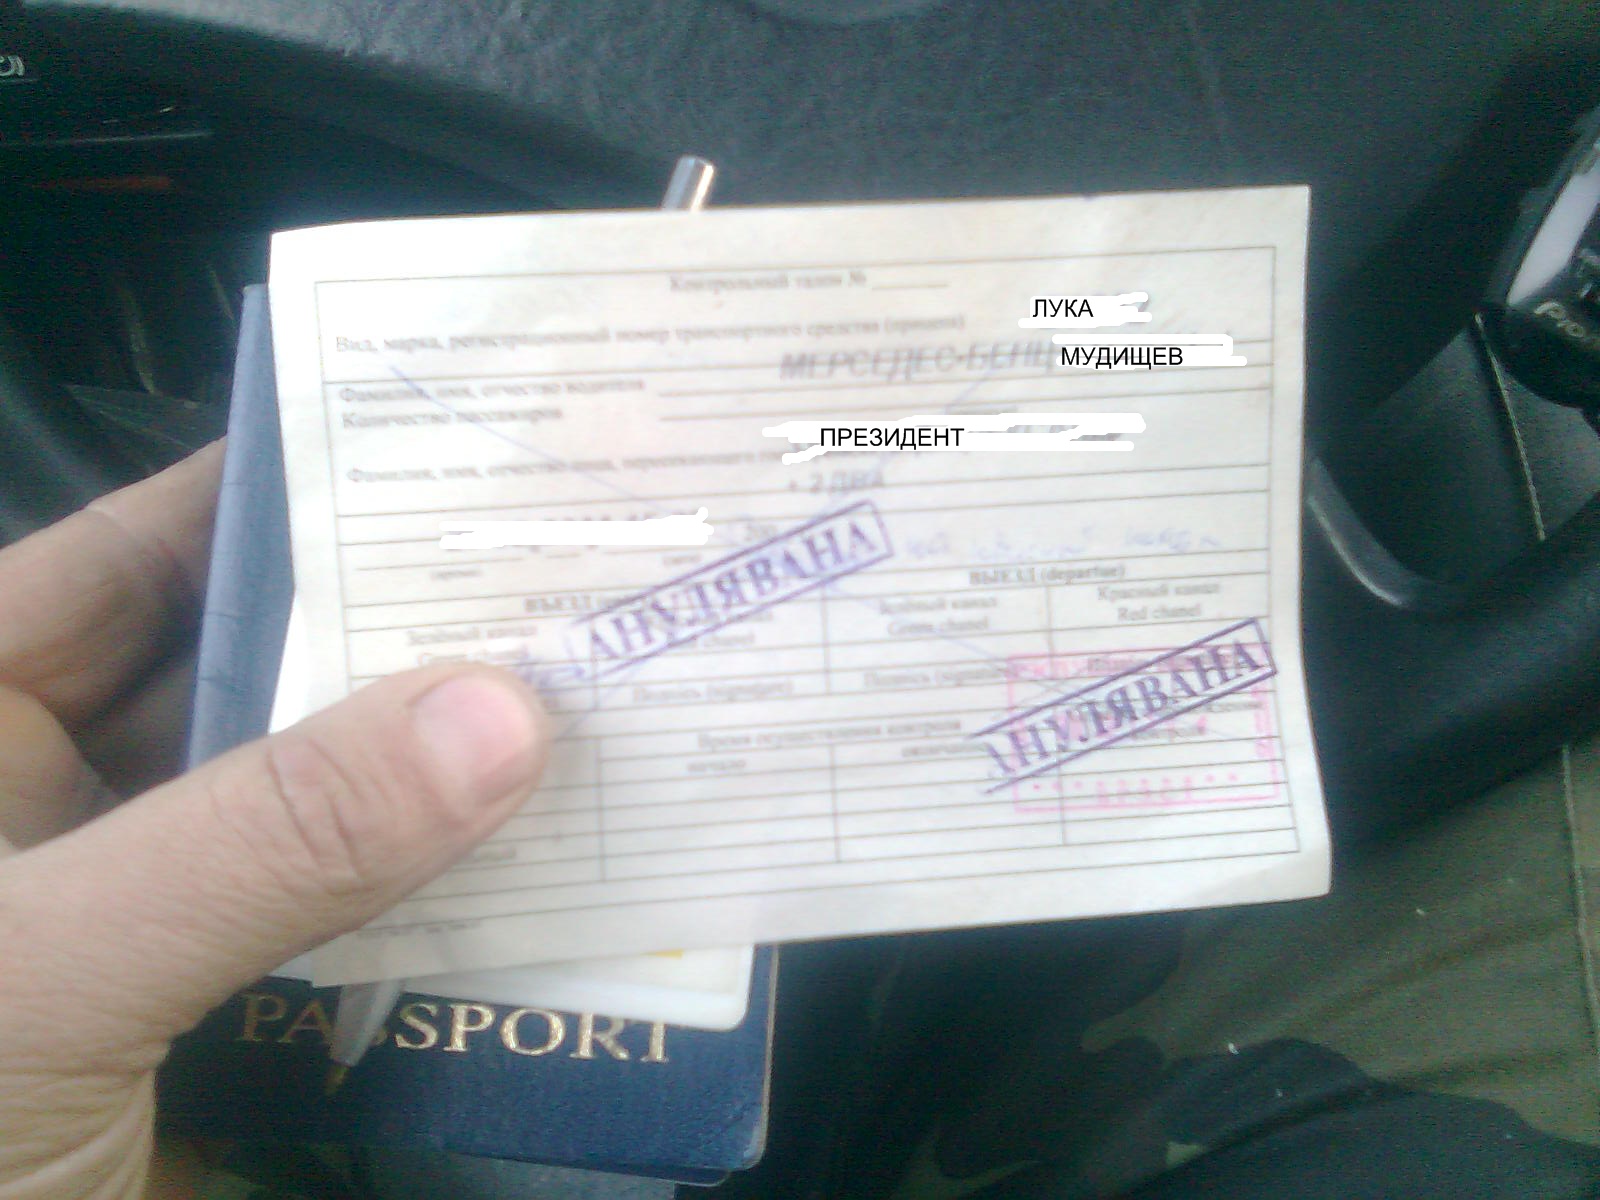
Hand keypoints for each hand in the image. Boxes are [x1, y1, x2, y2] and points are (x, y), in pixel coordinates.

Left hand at [0, 443, 549, 1199]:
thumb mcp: (47, 968)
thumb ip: (265, 836)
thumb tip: (507, 716)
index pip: (137, 554)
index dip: (290, 492)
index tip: (465, 456)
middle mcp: (57, 798)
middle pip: (257, 679)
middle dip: (405, 643)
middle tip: (575, 588)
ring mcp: (145, 920)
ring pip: (318, 814)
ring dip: (443, 788)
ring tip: (599, 714)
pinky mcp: (214, 1032)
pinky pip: (347, 940)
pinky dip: (441, 917)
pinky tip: (554, 878)